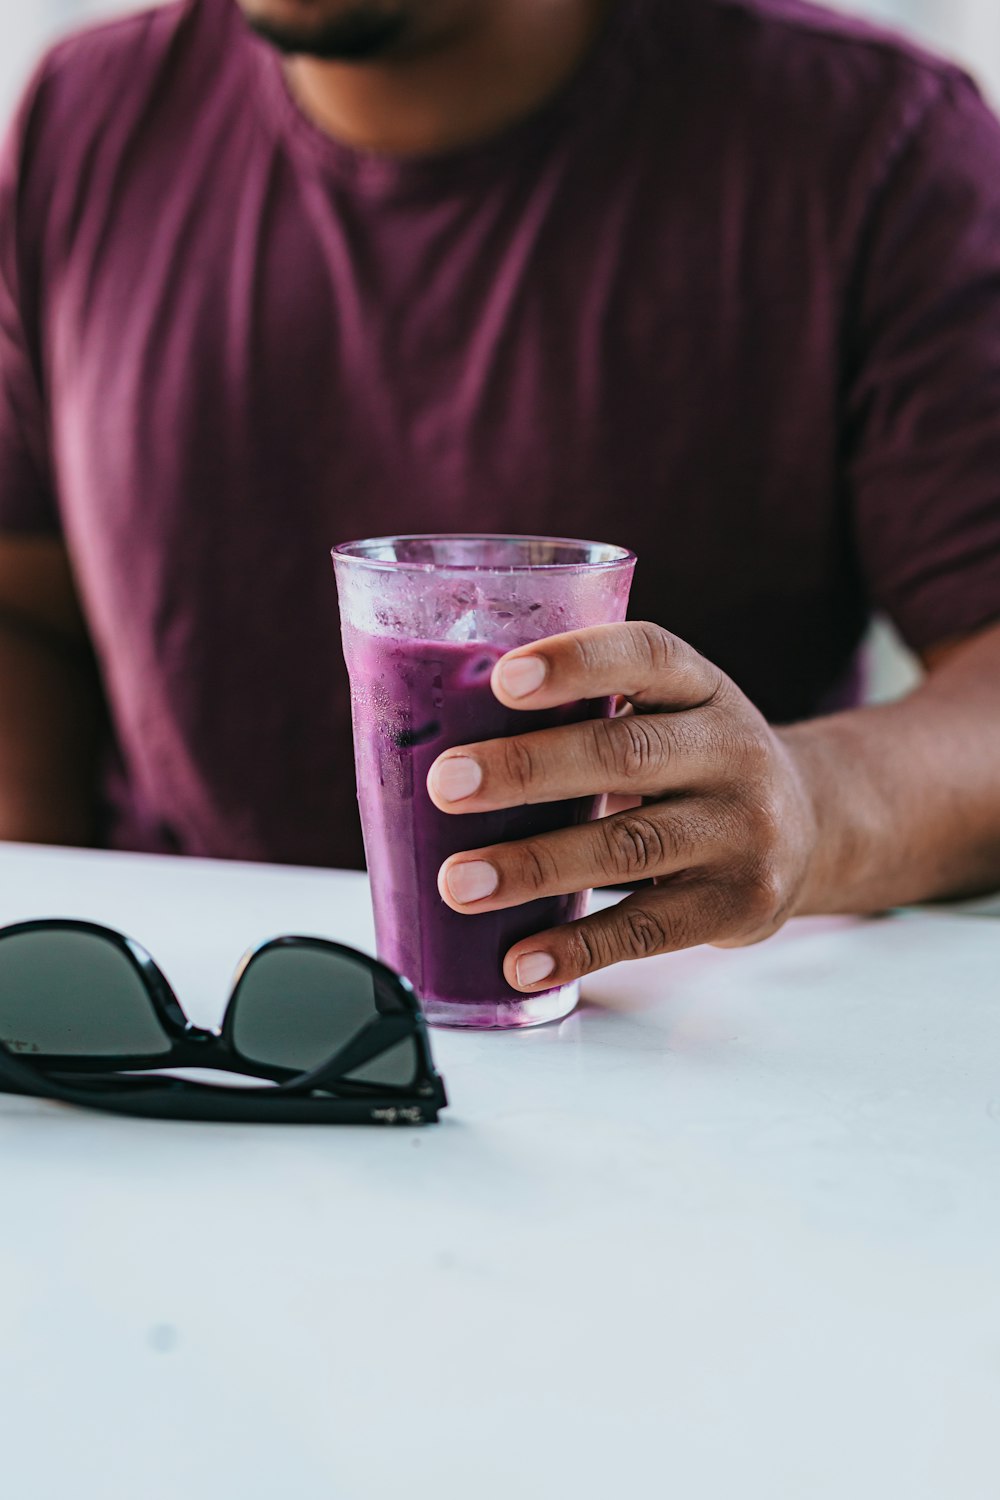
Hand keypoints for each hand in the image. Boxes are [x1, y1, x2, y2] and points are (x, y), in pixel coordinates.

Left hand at [426, 622, 820, 991]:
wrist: (809, 826)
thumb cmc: (694, 761)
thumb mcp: (666, 710)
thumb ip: (585, 711)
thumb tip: (436, 736)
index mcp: (698, 685)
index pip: (644, 655)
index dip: (576, 662)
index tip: (504, 679)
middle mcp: (730, 749)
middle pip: (625, 754)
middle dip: (527, 769)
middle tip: (445, 786)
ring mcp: (741, 829)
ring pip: (629, 847)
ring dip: (533, 867)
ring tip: (459, 883)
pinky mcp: (741, 902)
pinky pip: (649, 928)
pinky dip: (579, 947)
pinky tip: (521, 960)